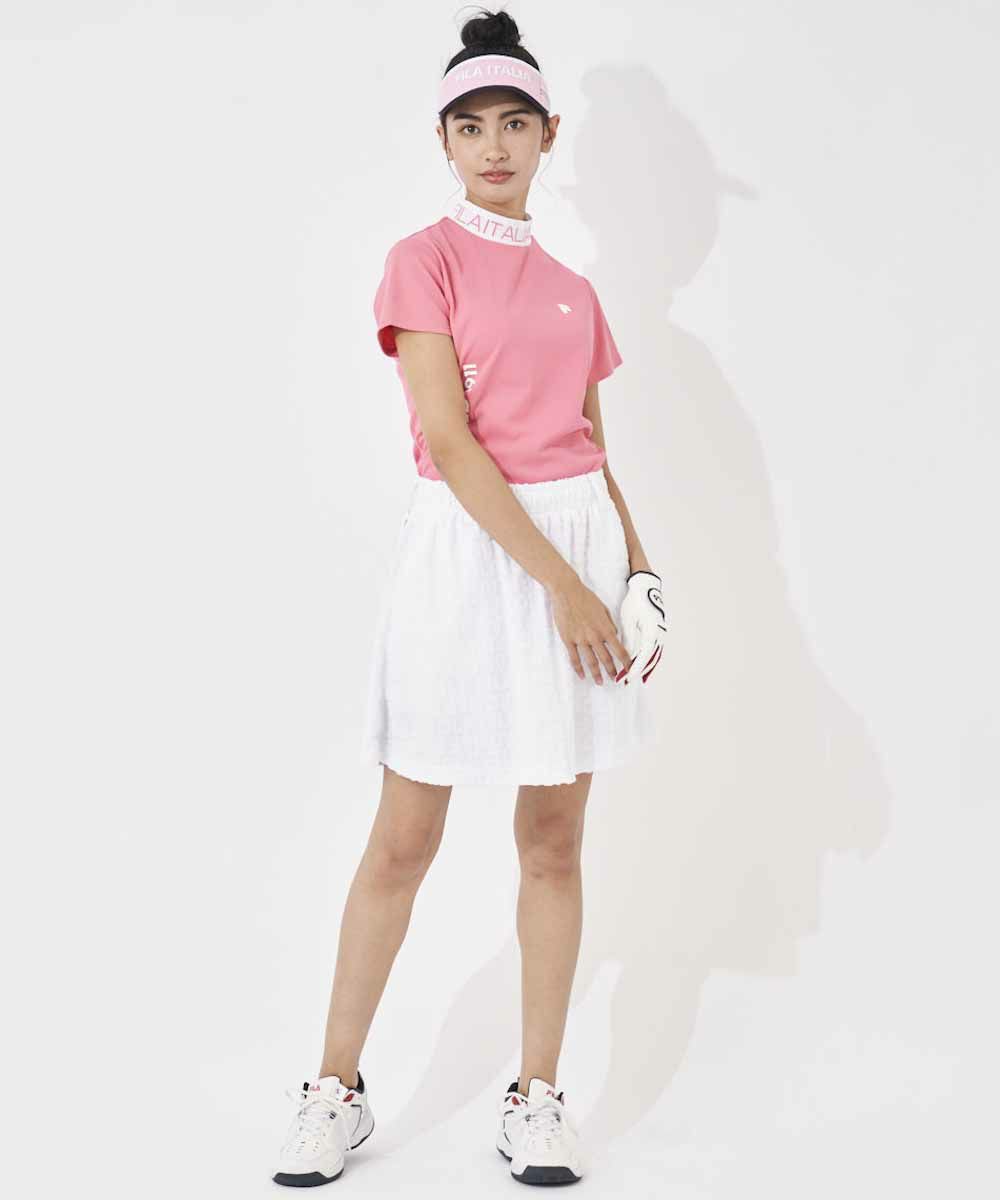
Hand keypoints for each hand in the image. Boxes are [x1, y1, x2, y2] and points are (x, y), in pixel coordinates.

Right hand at [548, 575, 630, 684]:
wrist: (567, 592)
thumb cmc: (586, 598)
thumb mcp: (604, 609)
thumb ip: (610, 624)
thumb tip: (615, 635)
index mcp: (606, 629)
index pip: (619, 650)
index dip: (626, 662)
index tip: (630, 669)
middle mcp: (595, 637)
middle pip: (606, 659)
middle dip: (612, 671)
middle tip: (616, 680)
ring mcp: (581, 640)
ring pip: (591, 661)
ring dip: (597, 674)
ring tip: (600, 682)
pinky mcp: (568, 640)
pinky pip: (574, 658)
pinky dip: (578, 669)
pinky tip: (582, 675)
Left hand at [616, 570, 666, 684]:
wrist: (646, 588)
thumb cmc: (635, 603)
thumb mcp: (628, 620)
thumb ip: (628, 638)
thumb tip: (625, 655)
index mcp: (650, 632)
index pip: (641, 656)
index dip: (633, 668)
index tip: (625, 678)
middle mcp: (658, 636)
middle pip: (649, 659)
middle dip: (638, 671)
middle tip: (627, 681)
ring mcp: (661, 634)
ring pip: (654, 656)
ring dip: (645, 667)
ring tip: (637, 678)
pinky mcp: (660, 632)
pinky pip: (656, 650)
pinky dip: (650, 659)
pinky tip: (645, 666)